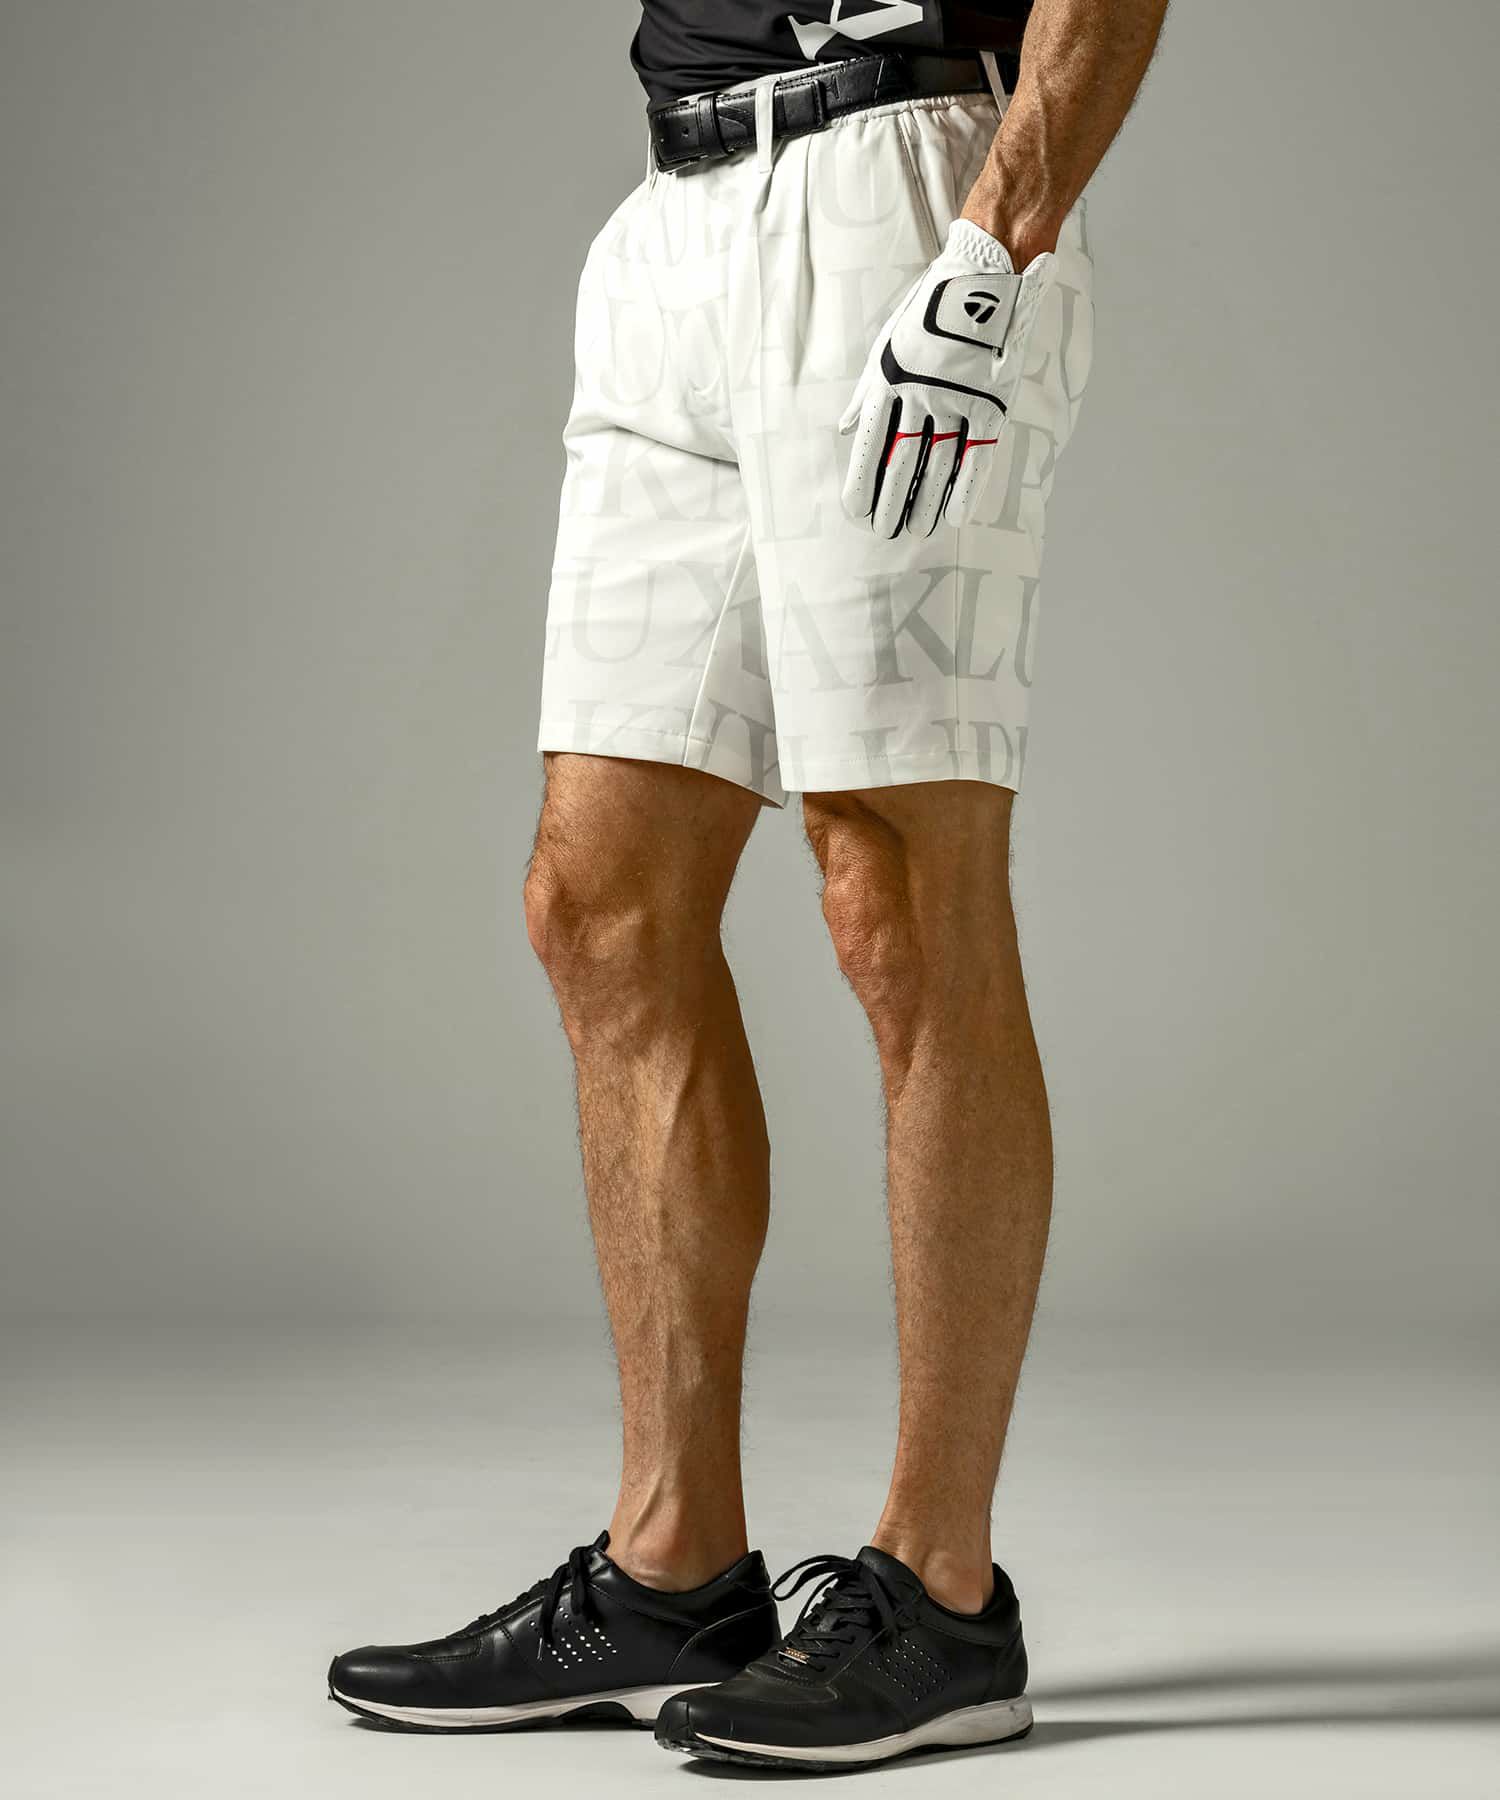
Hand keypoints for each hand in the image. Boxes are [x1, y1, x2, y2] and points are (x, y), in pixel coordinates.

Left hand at [840, 219, 1055, 537]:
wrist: (985, 276)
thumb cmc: (929, 314)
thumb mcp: (887, 345)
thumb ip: (866, 392)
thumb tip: (842, 429)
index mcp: (890, 380)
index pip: (871, 444)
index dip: (863, 482)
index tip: (856, 512)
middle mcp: (921, 394)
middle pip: (902, 463)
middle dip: (891, 502)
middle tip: (884, 533)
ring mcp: (957, 399)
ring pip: (938, 465)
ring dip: (925, 503)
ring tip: (916, 530)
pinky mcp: (991, 402)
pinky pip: (977, 455)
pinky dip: (965, 489)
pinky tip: (953, 517)